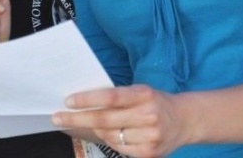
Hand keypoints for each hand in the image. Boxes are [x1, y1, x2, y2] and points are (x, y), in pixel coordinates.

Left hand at [52, 85, 188, 157]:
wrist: (185, 121)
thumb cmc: (156, 102)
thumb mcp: (140, 91)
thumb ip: (117, 97)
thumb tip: (83, 102)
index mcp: (144, 94)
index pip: (111, 97)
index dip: (88, 99)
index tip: (68, 101)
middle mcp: (148, 115)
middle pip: (105, 119)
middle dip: (78, 118)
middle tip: (58, 116)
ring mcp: (149, 136)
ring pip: (109, 136)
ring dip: (92, 130)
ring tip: (81, 123)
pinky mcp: (149, 153)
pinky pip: (118, 148)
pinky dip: (108, 140)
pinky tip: (105, 134)